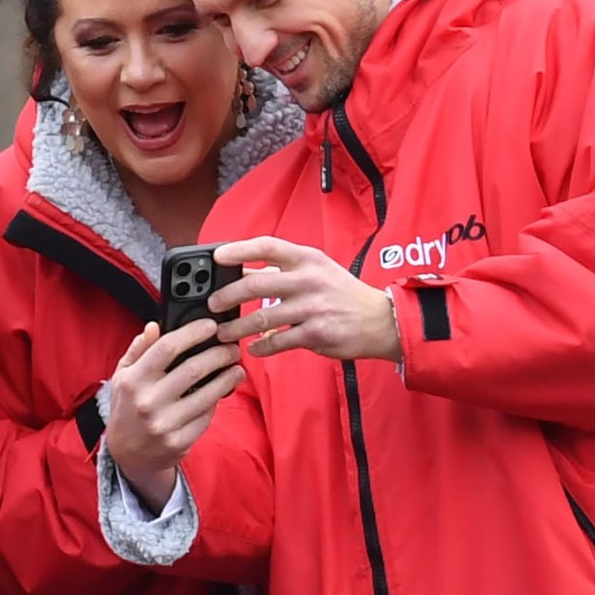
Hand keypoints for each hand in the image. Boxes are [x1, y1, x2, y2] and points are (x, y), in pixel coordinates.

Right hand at [103, 320, 243, 507]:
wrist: (127, 455)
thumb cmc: (127, 409)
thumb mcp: (122, 377)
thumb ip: (138, 350)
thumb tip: (154, 326)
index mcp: (133, 381)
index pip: (166, 347)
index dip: (193, 333)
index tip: (210, 326)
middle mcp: (148, 402)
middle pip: (193, 369)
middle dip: (219, 355)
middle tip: (232, 348)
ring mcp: (165, 424)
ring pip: (207, 395)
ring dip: (227, 378)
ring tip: (236, 368)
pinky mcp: (180, 442)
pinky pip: (206, 416)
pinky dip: (216, 402)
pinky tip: (220, 393)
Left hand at [211, 237, 401, 362]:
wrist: (380, 320)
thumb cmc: (342, 293)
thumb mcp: (317, 271)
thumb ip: (282, 271)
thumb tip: (242, 272)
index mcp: (307, 259)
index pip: (267, 246)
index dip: (239, 250)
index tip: (217, 257)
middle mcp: (309, 280)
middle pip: (255, 285)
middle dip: (227, 296)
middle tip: (213, 304)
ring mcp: (312, 308)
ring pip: (261, 319)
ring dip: (237, 328)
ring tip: (224, 332)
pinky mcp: (316, 334)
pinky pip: (278, 342)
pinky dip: (261, 347)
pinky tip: (254, 348)